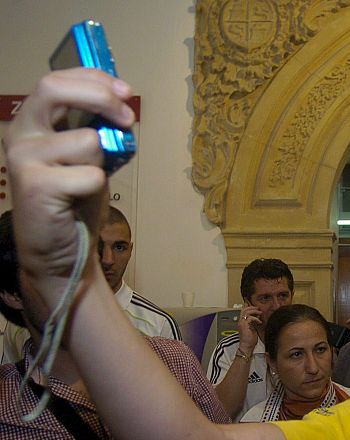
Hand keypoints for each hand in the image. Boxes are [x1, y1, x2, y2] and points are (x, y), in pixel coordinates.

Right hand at [4, 68, 134, 303]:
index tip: (125, 90)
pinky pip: (91, 174)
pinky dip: (97, 186)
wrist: (60, 250)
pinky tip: (78, 200)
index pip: (57, 80)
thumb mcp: (88, 156)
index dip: (94, 79)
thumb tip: (124, 108)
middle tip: (127, 118)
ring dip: (102, 161)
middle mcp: (20, 134)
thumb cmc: (75, 200)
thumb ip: (97, 129)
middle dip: (101, 97)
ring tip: (87, 182)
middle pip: (54, 89)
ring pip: (86, 140)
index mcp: (33, 122)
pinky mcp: (35, 186)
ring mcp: (23, 159)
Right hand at [237, 305, 262, 353]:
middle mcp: (240, 322)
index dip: (250, 308)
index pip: (244, 311)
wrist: (247, 346)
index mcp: (242, 322)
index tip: (257, 309)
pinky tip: (259, 322)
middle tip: (259, 309)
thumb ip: (254, 323)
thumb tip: (258, 317)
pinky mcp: (244, 325)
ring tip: (260, 313)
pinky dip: (256, 319)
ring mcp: (241, 323)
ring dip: (255, 311)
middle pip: (244, 309)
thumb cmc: (250, 340)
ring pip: (246, 312)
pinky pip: (250, 318)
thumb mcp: (253, 329)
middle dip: (252, 308)